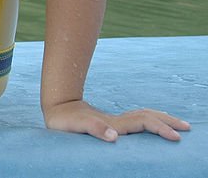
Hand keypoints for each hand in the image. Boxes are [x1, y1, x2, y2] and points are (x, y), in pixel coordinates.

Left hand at [44, 99, 190, 141]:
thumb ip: (94, 129)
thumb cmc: (64, 120)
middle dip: (167, 121)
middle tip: (187, 128)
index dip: (159, 128)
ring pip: (143, 117)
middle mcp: (117, 122)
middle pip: (148, 117)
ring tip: (177, 125)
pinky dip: (150, 122)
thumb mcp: (75, 125)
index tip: (175, 136)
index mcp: (114, 124)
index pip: (143, 123)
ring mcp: (115, 122)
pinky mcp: (111, 124)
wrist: (56, 106)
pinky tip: (153, 126)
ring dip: (161, 119)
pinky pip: (136, 122)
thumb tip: (115, 136)